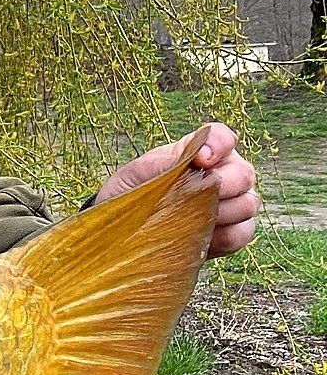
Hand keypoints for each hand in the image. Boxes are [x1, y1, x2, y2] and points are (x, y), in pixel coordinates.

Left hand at [93, 123, 257, 259]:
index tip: (202, 160)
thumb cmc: (130, 195)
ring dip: (222, 213)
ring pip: (249, 203)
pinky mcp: (235, 231)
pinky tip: (202, 237)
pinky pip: (243, 232)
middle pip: (244, 173)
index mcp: (199, 152)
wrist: (125, 232)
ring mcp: (234, 202)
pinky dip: (224, 237)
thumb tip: (186, 160)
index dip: (219, 145)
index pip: (222, 137)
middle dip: (223, 184)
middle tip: (197, 197)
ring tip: (192, 219)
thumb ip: (160, 163)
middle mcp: (224, 173)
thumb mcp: (134, 176)